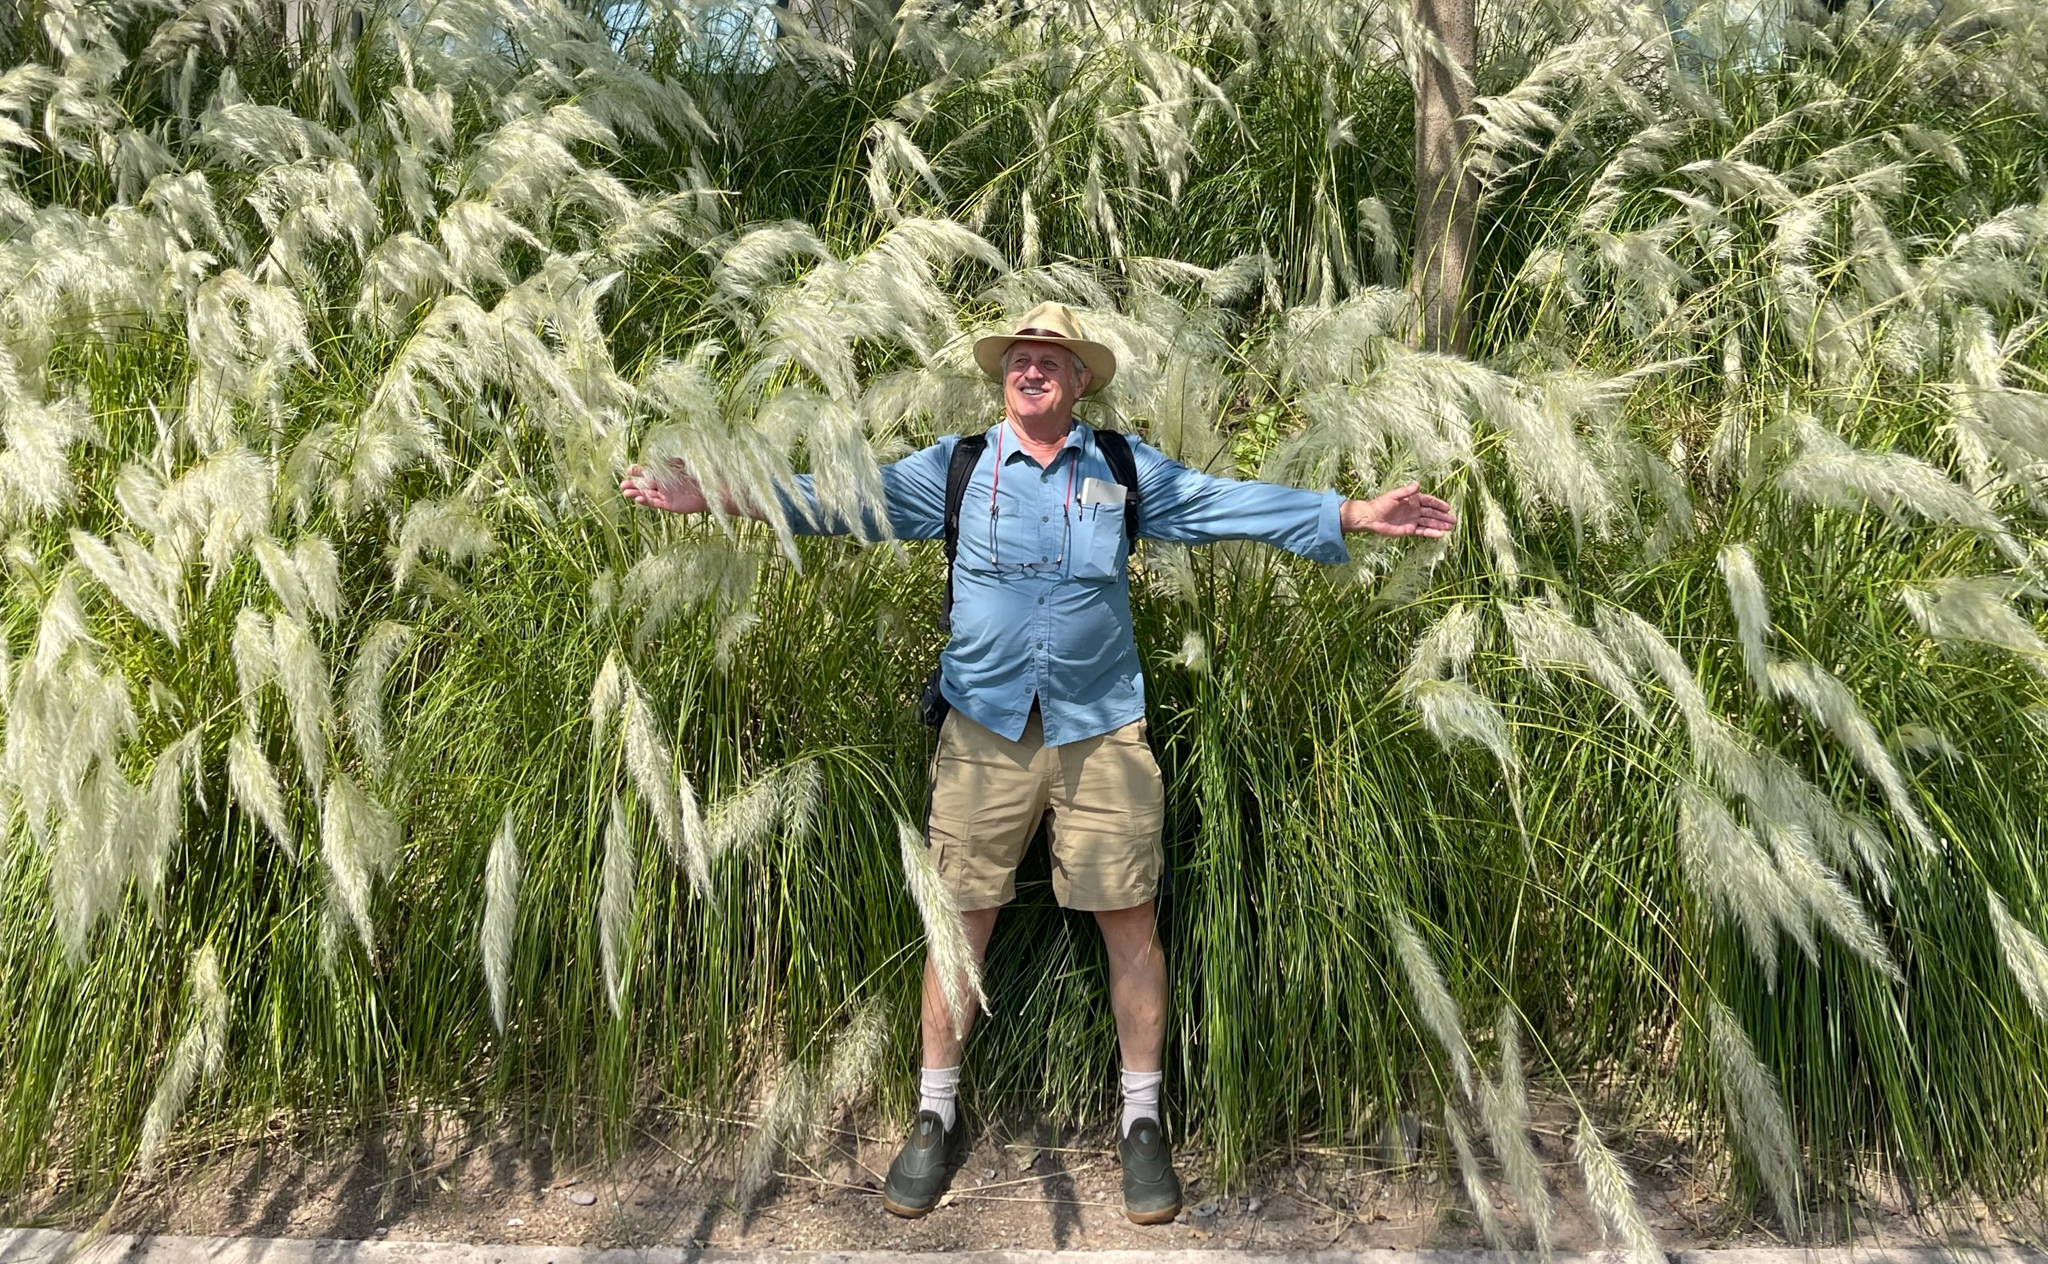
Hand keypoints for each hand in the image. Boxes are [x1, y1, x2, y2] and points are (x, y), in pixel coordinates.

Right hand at [620, 461, 708, 513]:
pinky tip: (638, 499)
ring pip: (647, 494)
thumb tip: (655, 452)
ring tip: (626, 492)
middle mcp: (663, 485)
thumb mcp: (681, 463)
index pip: (647, 472)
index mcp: (664, 474)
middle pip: (644, 485)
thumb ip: (668, 459)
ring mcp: (665, 495)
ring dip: (637, 493)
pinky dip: (647, 501)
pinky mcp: (670, 505)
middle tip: (622, 484)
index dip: (638, 472)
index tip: (629, 470)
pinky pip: (655, 503)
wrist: (709, 490)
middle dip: (633, 484)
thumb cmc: (696, 474)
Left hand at [1340, 482, 1456, 537]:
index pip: (1429, 502)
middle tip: (1453, 520)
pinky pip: (1422, 531)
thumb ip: (1406, 491)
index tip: (1447, 508)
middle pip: (1431, 513)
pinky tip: (1440, 534)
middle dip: (1442, 516)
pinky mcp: (1409, 530)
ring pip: (1429, 522)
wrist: (1371, 517)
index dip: (1438, 504)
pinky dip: (1431, 533)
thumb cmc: (1381, 504)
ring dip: (1439, 525)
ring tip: (1450, 528)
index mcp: (1412, 500)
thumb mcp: (1393, 496)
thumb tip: (1418, 483)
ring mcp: (1413, 520)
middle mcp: (1415, 510)